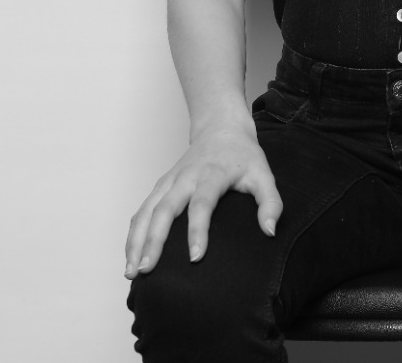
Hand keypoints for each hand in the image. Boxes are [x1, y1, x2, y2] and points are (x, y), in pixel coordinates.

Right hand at [124, 122, 281, 277]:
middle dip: (153, 241)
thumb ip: (271, 203)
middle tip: (147, 270)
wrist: (220, 128)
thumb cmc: (243, 156)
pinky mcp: (160, 186)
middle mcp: (185, 177)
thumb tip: (270, 232)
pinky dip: (133, 234)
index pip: (202, 204)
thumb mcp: (264, 175)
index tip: (195, 258)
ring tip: (131, 272)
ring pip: (145, 211)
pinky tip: (130, 257)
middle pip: (164, 209)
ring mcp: (168, 181)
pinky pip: (141, 211)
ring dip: (136, 241)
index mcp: (211, 174)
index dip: (198, 231)